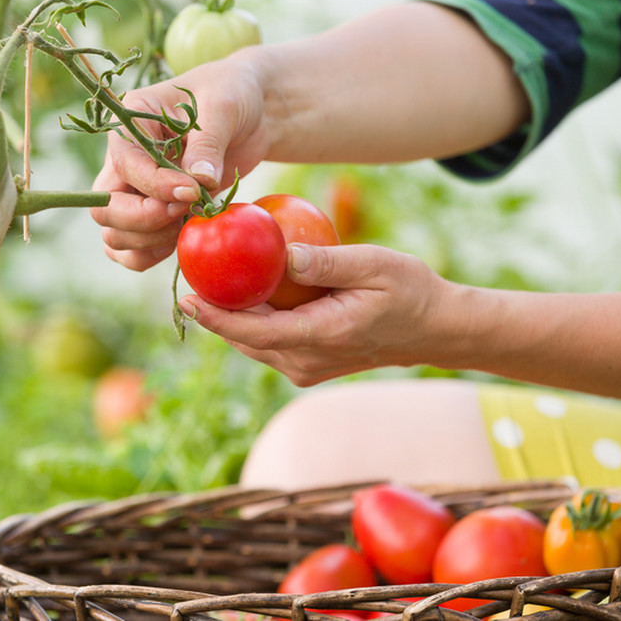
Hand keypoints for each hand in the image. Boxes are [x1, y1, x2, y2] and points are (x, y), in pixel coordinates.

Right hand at [90, 47, 281, 270]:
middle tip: (184, 212)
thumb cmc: (233, 94)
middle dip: (143, 220)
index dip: (156, 187)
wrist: (251, 112)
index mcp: (130, 123)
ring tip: (187, 224)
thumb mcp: (223, 107)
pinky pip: (130, 250)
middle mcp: (123, 159)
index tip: (193, 192)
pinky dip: (150, 255)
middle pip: (106, 207)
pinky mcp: (152, 213)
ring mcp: (134, 189)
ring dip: (148, 241)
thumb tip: (198, 181)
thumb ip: (207, 144)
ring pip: (113, 234)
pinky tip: (182, 240)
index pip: (125, 166)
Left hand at [177, 243, 455, 384]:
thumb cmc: (410, 290)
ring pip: (253, 343)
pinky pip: (268, 342)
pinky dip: (251, 320)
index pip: (254, 331)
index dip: (215, 317)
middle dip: (212, 312)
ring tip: (204, 282)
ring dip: (229, 317)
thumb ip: (328, 261)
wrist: (434, 329)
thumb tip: (283, 253)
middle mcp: (306, 361)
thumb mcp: (375, 265)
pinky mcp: (308, 365)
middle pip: (244, 339)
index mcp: (320, 336)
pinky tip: (239, 291)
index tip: (186, 297)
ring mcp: (306, 368)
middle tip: (187, 277)